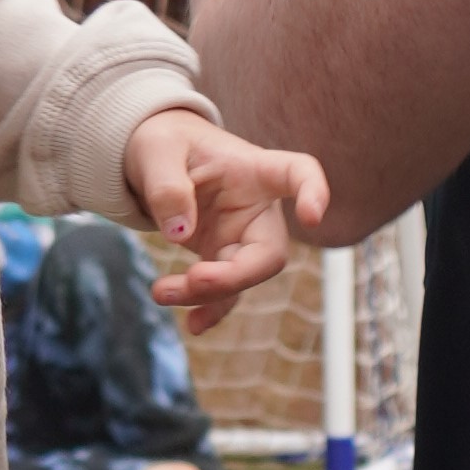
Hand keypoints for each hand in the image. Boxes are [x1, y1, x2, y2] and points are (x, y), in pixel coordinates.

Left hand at [126, 111, 326, 329]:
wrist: (155, 159)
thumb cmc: (164, 143)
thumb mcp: (156, 151)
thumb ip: (167, 187)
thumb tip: (180, 235)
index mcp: (253, 169)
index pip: (298, 173)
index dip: (313, 193)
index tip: (311, 217)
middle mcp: (257, 207)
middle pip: (269, 251)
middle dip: (235, 276)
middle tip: (193, 278)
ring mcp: (241, 236)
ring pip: (243, 278)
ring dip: (208, 294)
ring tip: (161, 292)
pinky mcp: (222, 256)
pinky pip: (225, 291)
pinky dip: (209, 309)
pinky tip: (193, 326)